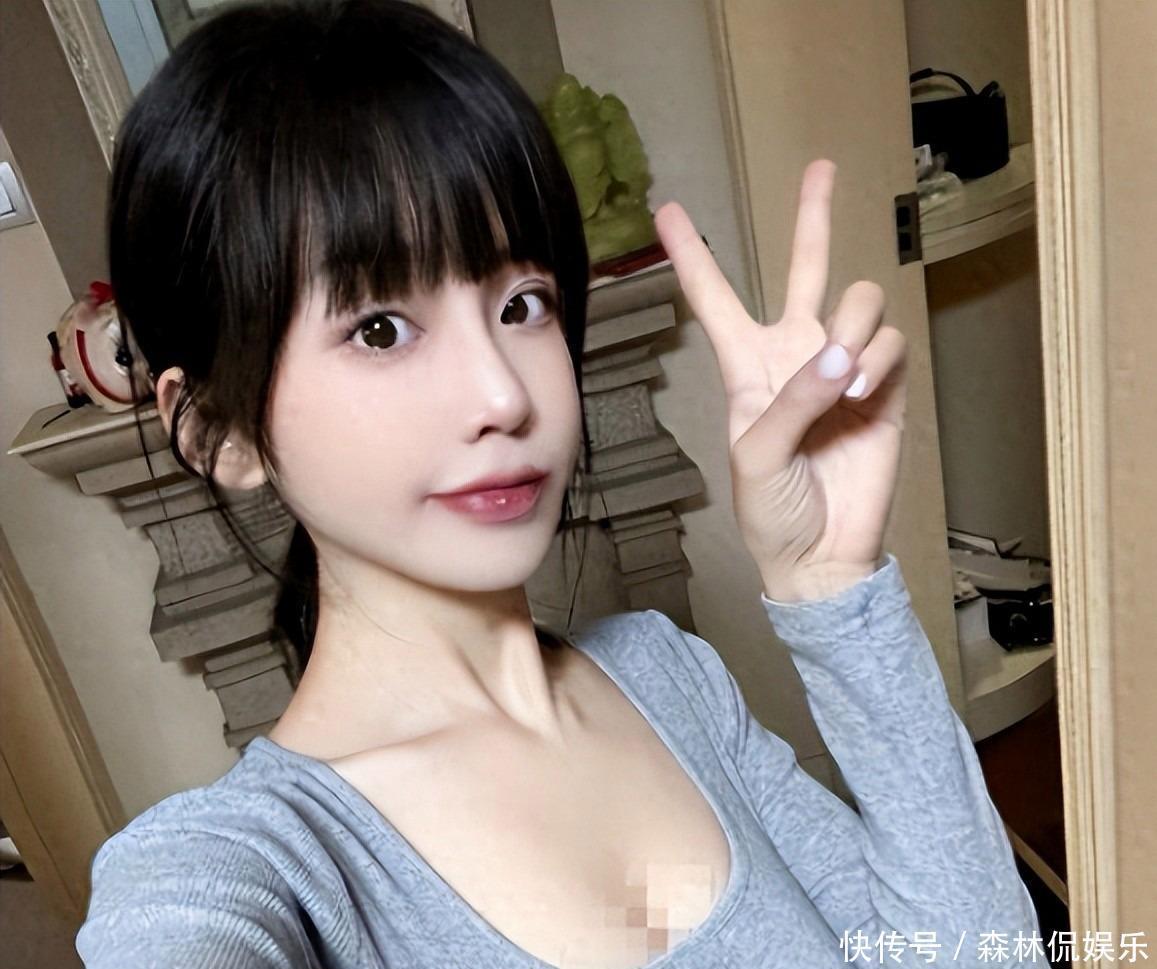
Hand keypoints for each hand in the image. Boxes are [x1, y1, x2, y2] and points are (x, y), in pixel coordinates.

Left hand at [653, 160, 907, 601]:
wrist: (822, 554)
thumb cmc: (770, 509)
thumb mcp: (755, 456)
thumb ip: (793, 400)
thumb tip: (841, 352)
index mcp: (747, 366)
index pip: (715, 299)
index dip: (693, 255)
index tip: (668, 209)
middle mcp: (796, 354)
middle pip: (805, 268)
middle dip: (813, 217)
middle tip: (822, 166)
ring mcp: (843, 367)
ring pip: (859, 300)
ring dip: (853, 329)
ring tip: (843, 381)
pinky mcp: (886, 387)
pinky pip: (890, 341)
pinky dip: (879, 358)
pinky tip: (863, 390)